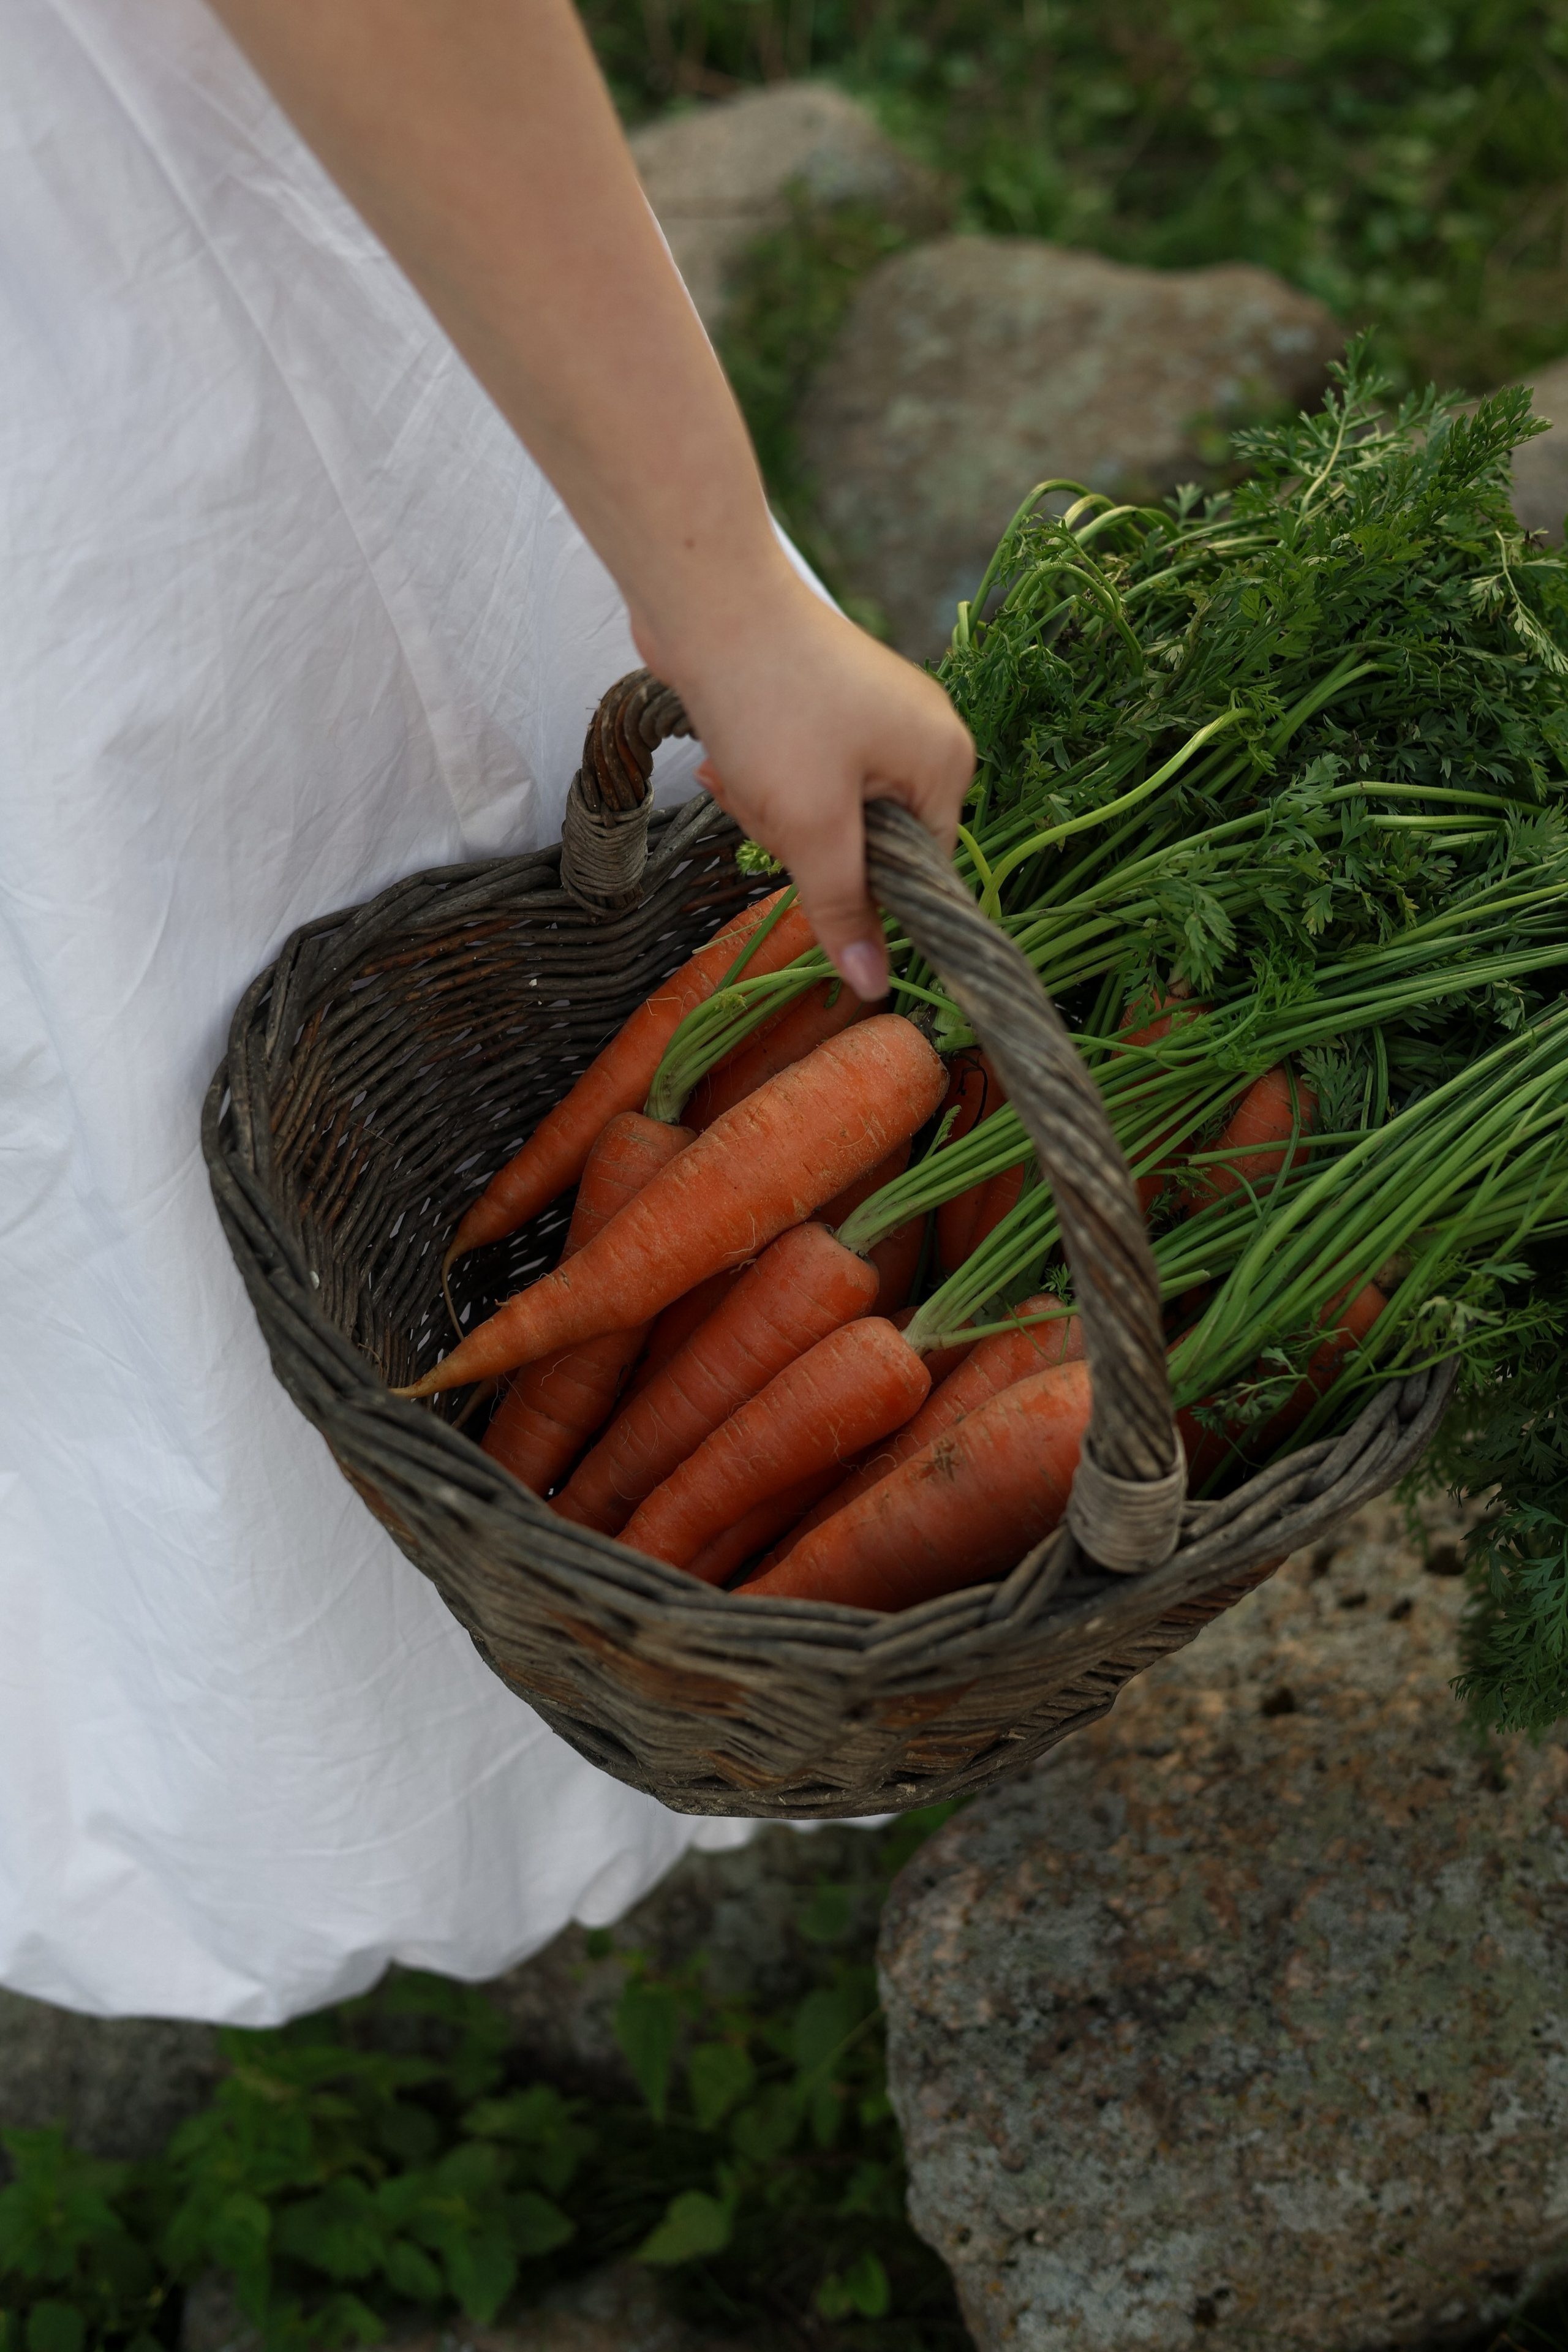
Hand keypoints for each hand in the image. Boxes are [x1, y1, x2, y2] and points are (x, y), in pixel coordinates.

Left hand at [635, 570, 973, 999]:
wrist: (706, 597)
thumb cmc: (770, 706)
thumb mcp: (810, 826)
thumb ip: (844, 908)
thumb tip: (874, 986)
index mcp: (944, 763)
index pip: (921, 870)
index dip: (861, 886)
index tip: (807, 860)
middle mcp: (923, 735)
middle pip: (869, 843)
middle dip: (802, 839)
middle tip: (767, 800)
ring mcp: (876, 713)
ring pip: (826, 810)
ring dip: (772, 809)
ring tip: (738, 769)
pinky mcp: (826, 699)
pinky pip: (804, 771)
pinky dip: (763, 776)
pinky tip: (725, 753)